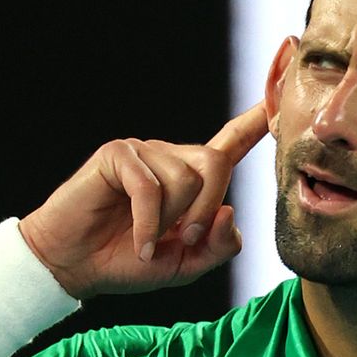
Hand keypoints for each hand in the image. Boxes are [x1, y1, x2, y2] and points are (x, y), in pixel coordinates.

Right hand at [18, 103, 268, 298]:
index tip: (281, 89)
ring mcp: (143, 152)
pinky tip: (138, 244)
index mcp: (191, 177)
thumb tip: (230, 212)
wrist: (75, 267)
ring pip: (184, 179)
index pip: (232, 141)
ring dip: (168, 221)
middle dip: (206, 208)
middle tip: (184, 240)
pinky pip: (150, 187)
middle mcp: (170, 156)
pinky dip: (147, 225)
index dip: (257, 119)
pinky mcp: (116, 155)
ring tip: (148, 239)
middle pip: (216, 162)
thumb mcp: (186, 264)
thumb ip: (218, 247)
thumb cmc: (127, 262)